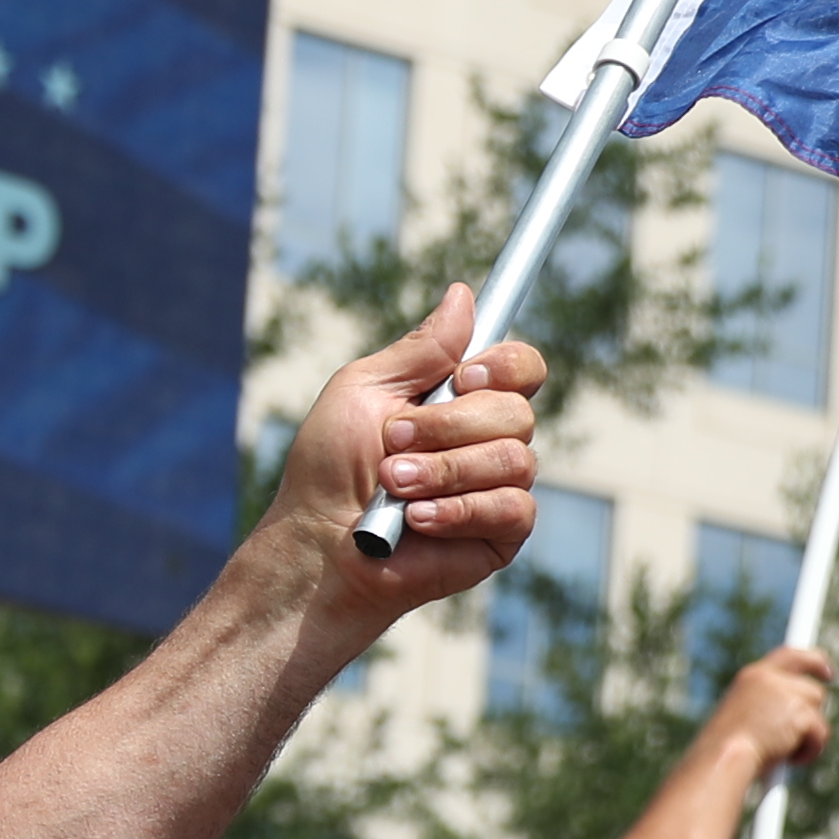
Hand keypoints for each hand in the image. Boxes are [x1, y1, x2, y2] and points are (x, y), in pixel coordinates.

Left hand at [277, 290, 540, 635]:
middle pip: (517, 411)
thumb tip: (463, 294)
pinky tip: (417, 520)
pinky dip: (458, 510)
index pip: (522, 368)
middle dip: (447, 427)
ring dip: (443, 471)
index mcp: (462, 402)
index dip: (506, 366)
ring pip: (514, 459)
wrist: (316, 544)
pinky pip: (513, 508)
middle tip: (391, 444)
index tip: (463, 376)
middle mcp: (488, 441)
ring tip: (392, 485)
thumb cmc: (330, 468)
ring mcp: (498, 488)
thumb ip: (420, 350)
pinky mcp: (501, 535)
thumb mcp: (364, 391)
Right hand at [705, 646, 833, 775]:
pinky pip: (820, 733)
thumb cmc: (727, 749)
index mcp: (753, 677)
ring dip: (807, 735)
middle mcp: (770, 679)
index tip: (826, 670)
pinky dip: (810, 750)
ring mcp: (787, 694)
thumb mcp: (743, 719)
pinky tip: (788, 759)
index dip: (812, 660)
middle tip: (816, 726)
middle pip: (812, 689)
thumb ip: (767, 708)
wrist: (723, 758)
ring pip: (817, 713)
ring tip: (783, 751)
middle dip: (816, 710)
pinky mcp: (800, 713)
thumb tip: (796, 717)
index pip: (789, 655)